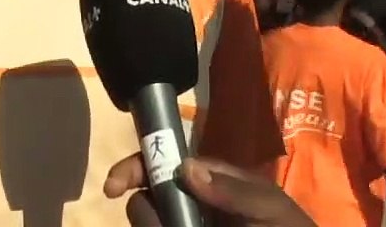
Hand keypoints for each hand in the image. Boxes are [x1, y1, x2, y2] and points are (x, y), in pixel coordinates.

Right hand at [104, 154, 315, 226]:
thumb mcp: (271, 208)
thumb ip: (235, 189)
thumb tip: (185, 167)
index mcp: (211, 183)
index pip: (165, 165)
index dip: (135, 168)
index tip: (114, 185)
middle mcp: (193, 206)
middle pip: (148, 199)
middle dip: (144, 210)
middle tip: (161, 226)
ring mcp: (188, 224)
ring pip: (151, 222)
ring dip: (153, 224)